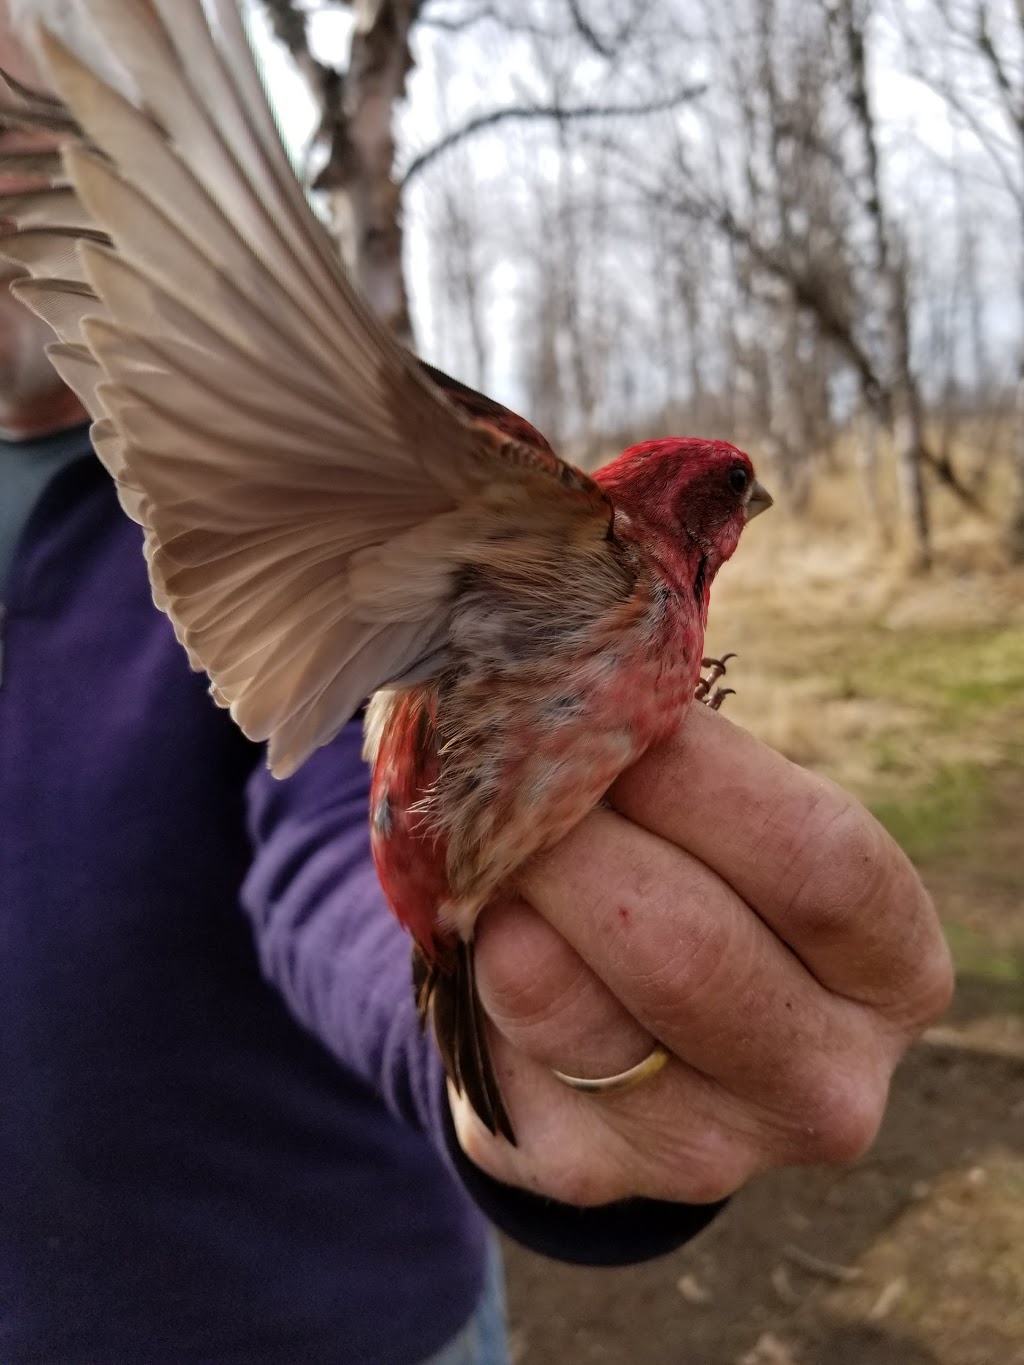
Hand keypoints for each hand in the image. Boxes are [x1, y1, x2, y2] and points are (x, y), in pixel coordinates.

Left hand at [451, 703, 952, 1204]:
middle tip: (511, 765)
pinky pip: (495, 1044)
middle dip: (572, 834)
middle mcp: (823, 1081)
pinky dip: (468, 959)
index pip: (817, 864)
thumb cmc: (705, 881)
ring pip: (562, 999)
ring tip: (489, 836)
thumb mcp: (736, 830)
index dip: (699, 776)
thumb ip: (684, 774)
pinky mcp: (586, 1170)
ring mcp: (709, 1150)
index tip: (612, 710)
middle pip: (683, 946)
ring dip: (500, 892)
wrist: (642, 1030)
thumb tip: (579, 694)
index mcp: (893, 970)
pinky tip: (485, 925)